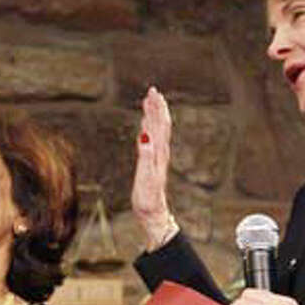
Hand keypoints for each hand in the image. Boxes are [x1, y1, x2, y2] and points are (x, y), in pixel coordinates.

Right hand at [131, 85, 176, 250]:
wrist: (153, 213)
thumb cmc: (147, 198)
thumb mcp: (145, 177)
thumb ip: (145, 156)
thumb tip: (144, 136)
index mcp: (158, 152)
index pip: (158, 125)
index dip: (155, 108)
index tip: (151, 92)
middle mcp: (160, 152)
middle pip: (160, 124)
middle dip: (156, 107)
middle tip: (152, 91)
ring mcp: (157, 157)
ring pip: (158, 131)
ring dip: (154, 115)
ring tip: (150, 102)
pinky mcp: (153, 163)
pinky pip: (153, 140)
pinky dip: (150, 128)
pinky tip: (146, 126)